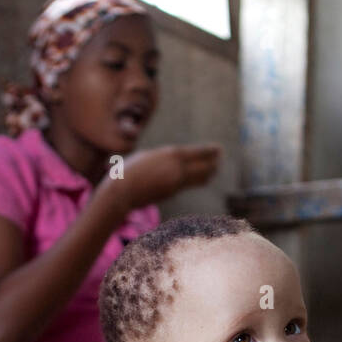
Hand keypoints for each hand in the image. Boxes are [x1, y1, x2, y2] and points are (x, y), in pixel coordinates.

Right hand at [104, 143, 220, 210]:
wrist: (122, 191)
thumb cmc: (129, 170)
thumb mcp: (148, 156)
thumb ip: (164, 159)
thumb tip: (174, 163)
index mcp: (171, 154)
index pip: (197, 153)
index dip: (209, 151)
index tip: (218, 149)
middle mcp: (177, 168)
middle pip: (203, 166)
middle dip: (213, 162)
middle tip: (220, 158)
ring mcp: (176, 182)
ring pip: (198, 178)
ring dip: (208, 173)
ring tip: (215, 169)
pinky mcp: (172, 193)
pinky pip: (188, 184)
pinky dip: (196, 180)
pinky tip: (200, 179)